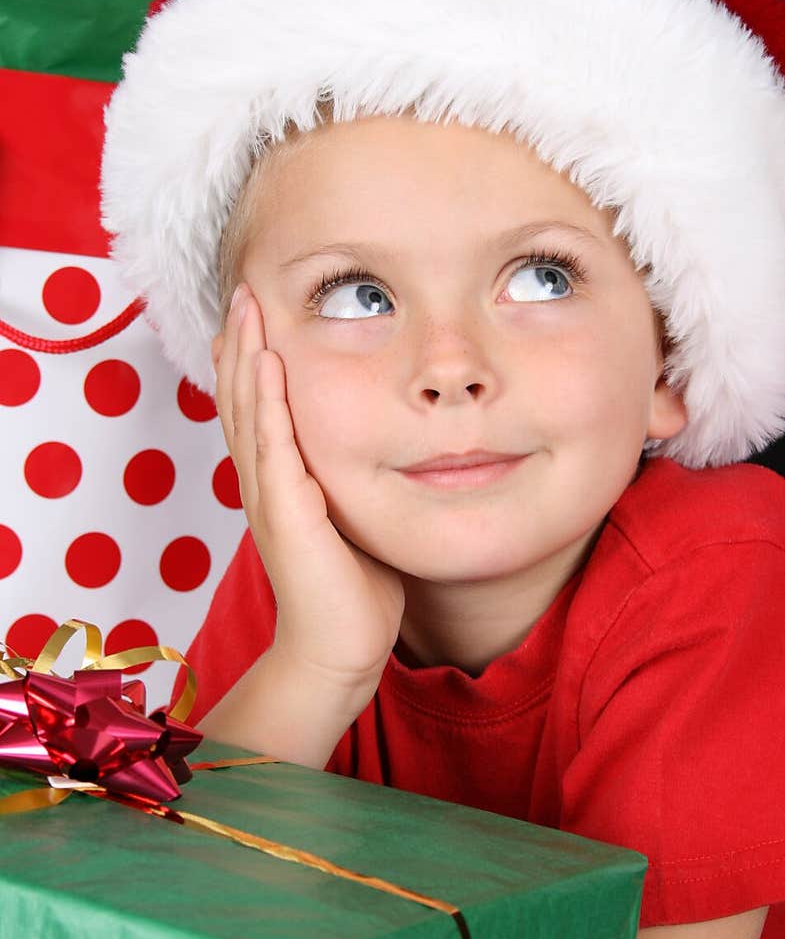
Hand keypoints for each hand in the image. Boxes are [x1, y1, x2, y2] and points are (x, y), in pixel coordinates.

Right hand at [213, 284, 404, 698]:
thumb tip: (389, 452)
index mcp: (279, 485)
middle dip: (240, 341)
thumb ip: (355, 485)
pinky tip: (264, 362)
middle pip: (241, 400)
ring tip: (245, 305)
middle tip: (240, 288)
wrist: (339, 649)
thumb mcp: (355, 521)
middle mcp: (265, 485)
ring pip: (247, 413)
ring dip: (244, 355)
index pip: (257, 410)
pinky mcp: (286, 513)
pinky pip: (272, 446)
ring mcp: (270, 498)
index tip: (256, 312)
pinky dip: (265, 400)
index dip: (251, 360)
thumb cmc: (353, 592)